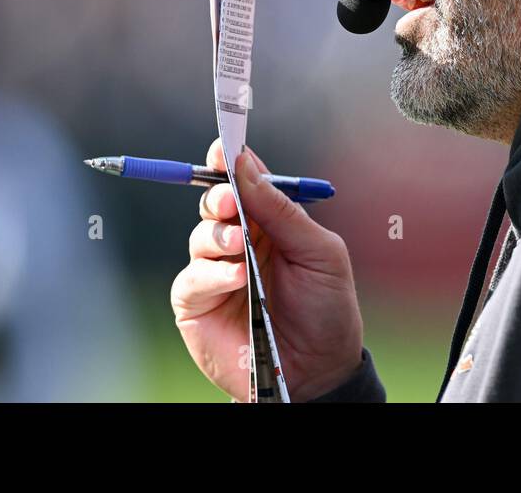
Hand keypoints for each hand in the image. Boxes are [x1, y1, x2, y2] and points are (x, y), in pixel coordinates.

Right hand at [171, 140, 364, 399]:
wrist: (319, 371)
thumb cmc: (327, 310)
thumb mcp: (320, 252)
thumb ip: (283, 211)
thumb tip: (246, 166)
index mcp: (269, 223)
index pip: (244, 182)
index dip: (231, 162)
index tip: (223, 149)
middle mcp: (239, 242)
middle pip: (215, 203)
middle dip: (219, 197)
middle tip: (232, 202)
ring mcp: (215, 273)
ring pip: (200, 236)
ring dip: (218, 236)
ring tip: (241, 249)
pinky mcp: (197, 304)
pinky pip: (193, 277)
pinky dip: (213, 273)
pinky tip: (237, 277)